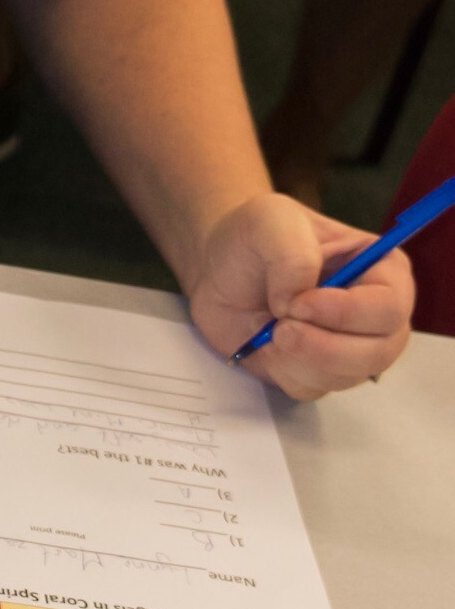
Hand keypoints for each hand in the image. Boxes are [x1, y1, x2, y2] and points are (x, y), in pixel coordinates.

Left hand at [187, 194, 412, 400]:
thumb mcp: (271, 220)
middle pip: (379, 351)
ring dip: (300, 359)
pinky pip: (314, 388)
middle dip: (324, 346)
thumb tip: (298, 302)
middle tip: (280, 328)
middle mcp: (375, 313)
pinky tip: (266, 344)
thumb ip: (293, 255)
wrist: (218, 265)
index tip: (299, 303)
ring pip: (346, 376)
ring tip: (270, 329)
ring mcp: (351, 345)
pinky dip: (284, 371)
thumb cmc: (254, 236)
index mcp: (381, 269)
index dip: (348, 313)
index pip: (390, 307)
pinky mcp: (319, 369)